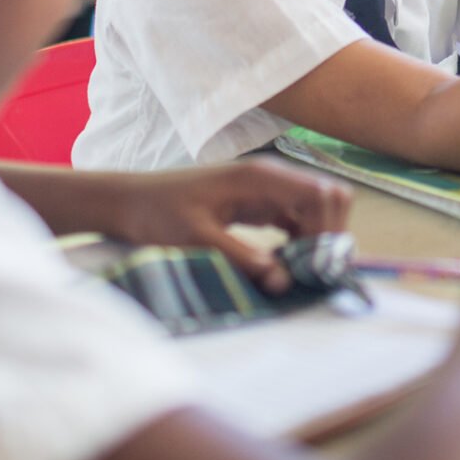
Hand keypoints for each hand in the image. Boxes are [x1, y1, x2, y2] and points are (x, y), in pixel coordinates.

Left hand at [108, 158, 351, 293]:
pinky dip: (300, 241)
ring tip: (298, 273)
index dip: (327, 229)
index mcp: (260, 178)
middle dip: (329, 232)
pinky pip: (297, 220)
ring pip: (317, 209)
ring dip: (316, 239)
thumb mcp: (196, 238)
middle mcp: (270, 179)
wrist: (130, 201)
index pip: (321, 194)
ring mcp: (266, 191)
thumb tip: (283, 281)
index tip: (311, 265)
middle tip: (310, 270)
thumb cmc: (157, 213)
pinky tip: (284, 265)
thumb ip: (241, 257)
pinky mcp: (259, 206)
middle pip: (329, 197)